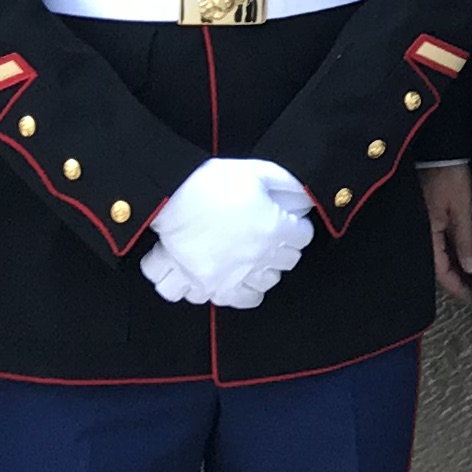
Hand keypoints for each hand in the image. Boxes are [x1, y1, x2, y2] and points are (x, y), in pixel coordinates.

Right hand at [147, 158, 311, 308]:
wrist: (168, 198)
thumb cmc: (209, 183)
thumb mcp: (255, 171)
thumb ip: (285, 183)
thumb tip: (303, 195)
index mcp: (272, 230)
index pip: (302, 237)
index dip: (297, 226)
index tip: (291, 222)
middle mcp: (254, 259)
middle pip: (283, 266)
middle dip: (280, 252)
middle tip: (270, 240)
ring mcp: (228, 275)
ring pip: (256, 290)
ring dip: (256, 277)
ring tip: (248, 264)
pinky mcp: (202, 284)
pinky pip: (216, 300)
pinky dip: (218, 292)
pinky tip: (217, 281)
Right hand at [421, 163, 471, 302]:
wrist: (437, 145)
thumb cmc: (447, 171)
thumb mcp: (462, 206)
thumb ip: (466, 237)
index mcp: (427, 232)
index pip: (441, 270)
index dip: (457, 286)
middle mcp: (421, 229)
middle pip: (438, 264)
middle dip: (456, 279)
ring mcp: (422, 220)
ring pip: (438, 251)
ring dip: (454, 263)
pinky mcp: (426, 211)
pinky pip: (437, 237)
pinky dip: (449, 248)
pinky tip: (461, 250)